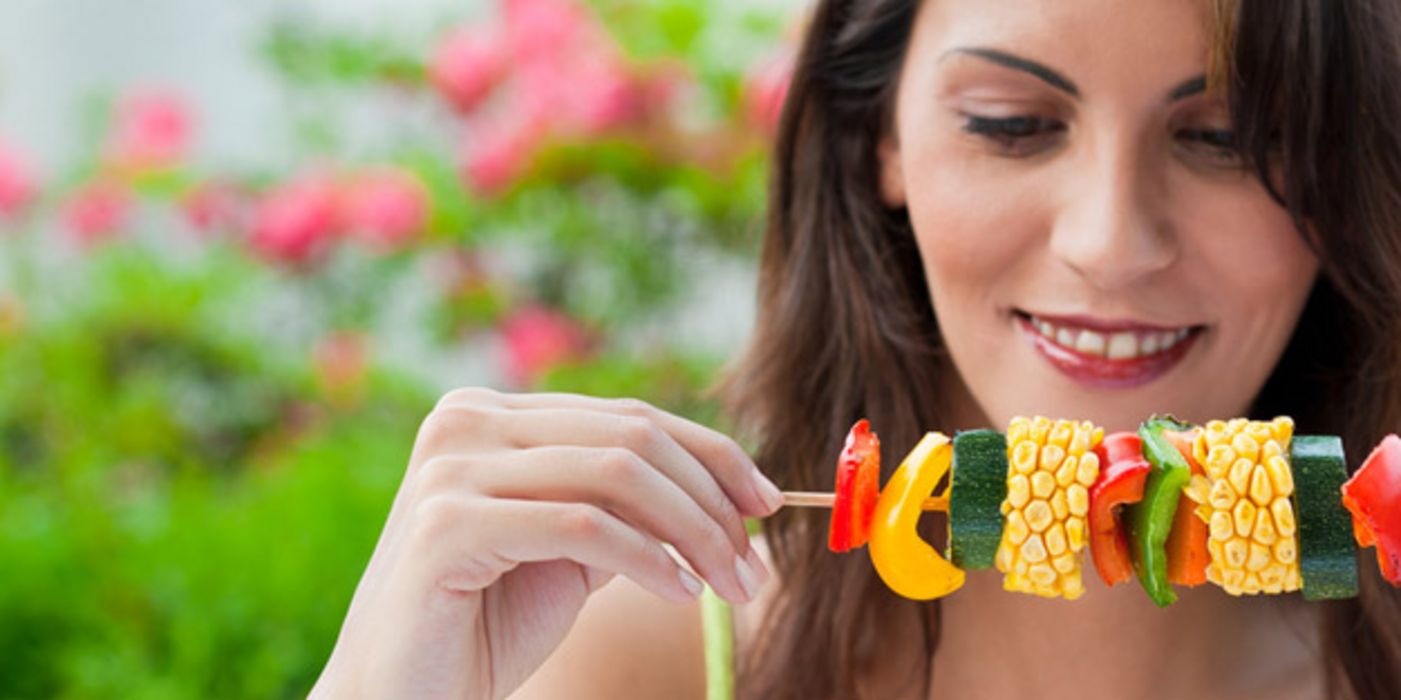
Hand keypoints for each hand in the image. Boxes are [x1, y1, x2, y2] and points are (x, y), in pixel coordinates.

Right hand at [310, 387, 780, 698]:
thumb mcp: (571, 552)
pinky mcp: (447, 523)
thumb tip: (730, 491)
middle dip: (712, 499)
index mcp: (492, 416)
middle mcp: (467, 421)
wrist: (398, 693)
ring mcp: (451, 468)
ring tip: (728, 585)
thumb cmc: (484, 625)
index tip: (768, 502)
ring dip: (693, 532)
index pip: (629, 416)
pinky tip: (677, 592)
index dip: (711, 454)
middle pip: (631, 437)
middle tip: (754, 563)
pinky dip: (645, 558)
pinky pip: (582, 526)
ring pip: (616, 475)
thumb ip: (627, 509)